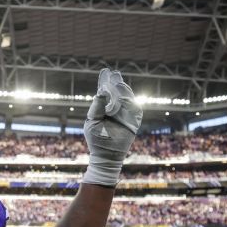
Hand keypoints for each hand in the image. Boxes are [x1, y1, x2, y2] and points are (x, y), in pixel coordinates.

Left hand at [81, 68, 142, 186]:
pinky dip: (130, 101)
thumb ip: (96, 107)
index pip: (107, 92)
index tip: (106, 71)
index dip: (106, 82)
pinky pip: (135, 109)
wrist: (105, 155)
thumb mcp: (92, 121)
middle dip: (116, 83)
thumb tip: (100, 92)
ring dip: (123, 90)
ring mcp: (125, 115)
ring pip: (127, 98)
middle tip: (113, 73)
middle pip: (118, 93)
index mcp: (105, 108)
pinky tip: (124, 95)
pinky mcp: (133, 122)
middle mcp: (116, 109)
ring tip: (117, 82)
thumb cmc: (96, 139)